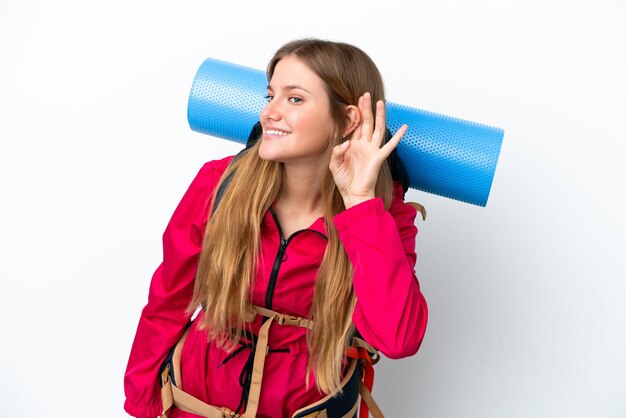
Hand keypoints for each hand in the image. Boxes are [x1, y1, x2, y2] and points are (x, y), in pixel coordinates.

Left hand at [329, 92, 407, 208]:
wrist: (353, 194)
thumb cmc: (344, 181)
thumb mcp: (334, 165)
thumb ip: (337, 152)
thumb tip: (347, 142)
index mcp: (352, 145)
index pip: (354, 126)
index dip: (354, 114)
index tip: (353, 101)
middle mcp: (363, 145)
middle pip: (366, 122)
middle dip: (366, 109)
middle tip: (365, 94)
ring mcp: (372, 150)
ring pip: (377, 129)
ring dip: (379, 115)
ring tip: (380, 102)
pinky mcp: (378, 157)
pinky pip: (390, 145)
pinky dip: (398, 136)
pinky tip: (405, 127)